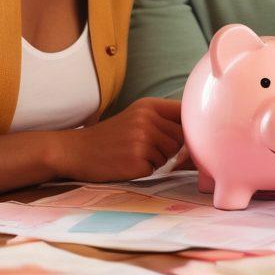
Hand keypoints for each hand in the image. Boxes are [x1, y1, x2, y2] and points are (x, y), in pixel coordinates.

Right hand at [53, 97, 183, 181]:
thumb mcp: (136, 116)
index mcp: (149, 106)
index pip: (184, 113)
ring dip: (157, 158)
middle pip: (180, 137)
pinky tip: (128, 163)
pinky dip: (145, 169)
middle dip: (170, 146)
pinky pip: (155, 168)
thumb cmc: (111, 136)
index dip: (187, 126)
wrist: (77, 151)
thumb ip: (162, 119)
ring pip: (170, 154)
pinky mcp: (137, 160)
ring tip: (134, 153)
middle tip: (146, 147)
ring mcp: (142, 140)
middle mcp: (147, 120)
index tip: (180, 134)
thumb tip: (197, 131)